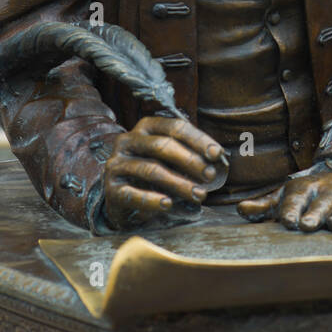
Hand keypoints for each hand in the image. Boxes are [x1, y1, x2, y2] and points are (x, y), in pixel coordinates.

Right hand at [104, 116, 226, 229]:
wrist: (121, 198)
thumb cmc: (154, 175)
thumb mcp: (171, 160)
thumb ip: (191, 155)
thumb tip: (219, 158)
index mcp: (146, 127)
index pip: (175, 127)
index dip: (198, 140)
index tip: (217, 154)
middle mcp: (128, 141)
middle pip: (162, 146)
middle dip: (190, 161)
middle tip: (210, 176)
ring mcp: (117, 164)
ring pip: (151, 170)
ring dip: (179, 183)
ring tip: (199, 195)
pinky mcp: (111, 189)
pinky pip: (133, 194)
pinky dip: (153, 199)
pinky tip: (169, 204)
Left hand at [238, 165, 331, 241]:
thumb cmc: (313, 196)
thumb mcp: (289, 196)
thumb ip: (266, 206)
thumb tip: (241, 210)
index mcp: (309, 188)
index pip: (298, 198)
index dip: (292, 208)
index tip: (286, 221)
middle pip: (323, 203)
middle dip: (315, 213)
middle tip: (305, 225)